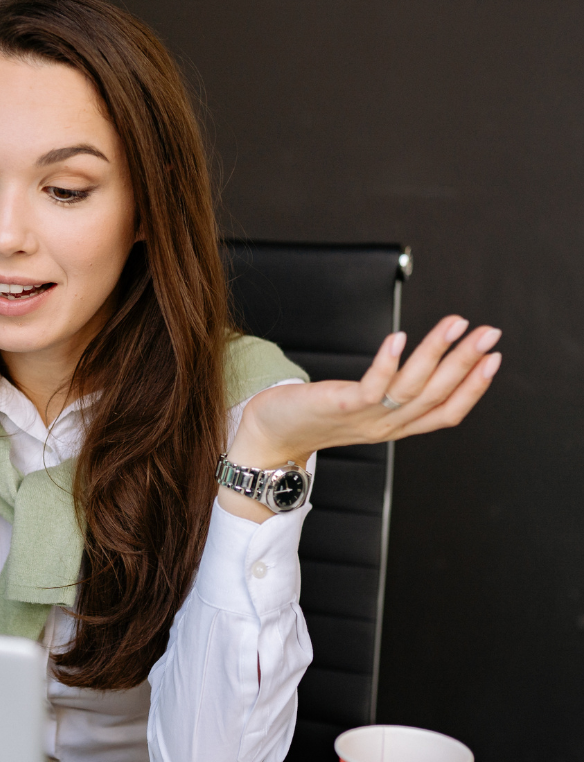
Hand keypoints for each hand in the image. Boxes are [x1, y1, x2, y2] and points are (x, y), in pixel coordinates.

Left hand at [220, 314, 502, 518]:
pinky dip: (387, 363)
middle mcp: (385, 425)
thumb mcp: (363, 407)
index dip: (473, 388)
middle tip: (490, 333)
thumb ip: (391, 393)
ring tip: (456, 325)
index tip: (494, 358)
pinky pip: (371, 387)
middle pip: (436, 395)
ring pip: (412, 388)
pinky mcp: (339, 406)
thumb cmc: (314, 415)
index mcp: (395, 426)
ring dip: (438, 355)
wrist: (268, 435)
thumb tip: (419, 366)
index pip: (446, 413)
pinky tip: (400, 338)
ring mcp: (363, 418)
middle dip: (468, 363)